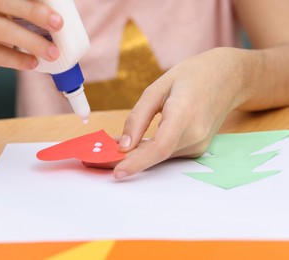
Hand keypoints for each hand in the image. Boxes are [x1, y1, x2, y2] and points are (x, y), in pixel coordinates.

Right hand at [0, 0, 62, 87]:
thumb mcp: (4, 16)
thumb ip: (21, 8)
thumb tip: (56, 11)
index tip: (54, 1)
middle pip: (1, 1)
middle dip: (34, 12)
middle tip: (58, 24)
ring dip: (31, 41)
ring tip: (52, 52)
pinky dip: (17, 59)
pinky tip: (33, 63)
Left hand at [113, 47, 250, 178]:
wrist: (228, 78)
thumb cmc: (192, 76)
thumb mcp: (158, 87)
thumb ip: (139, 117)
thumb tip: (124, 145)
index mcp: (185, 113)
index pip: (160, 147)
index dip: (137, 162)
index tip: (116, 172)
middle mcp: (195, 134)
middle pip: (155, 156)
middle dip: (125, 160)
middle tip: (95, 159)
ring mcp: (199, 144)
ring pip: (159, 157)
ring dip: (134, 155)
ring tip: (109, 149)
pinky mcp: (197, 148)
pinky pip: (167, 153)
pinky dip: (147, 152)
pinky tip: (133, 144)